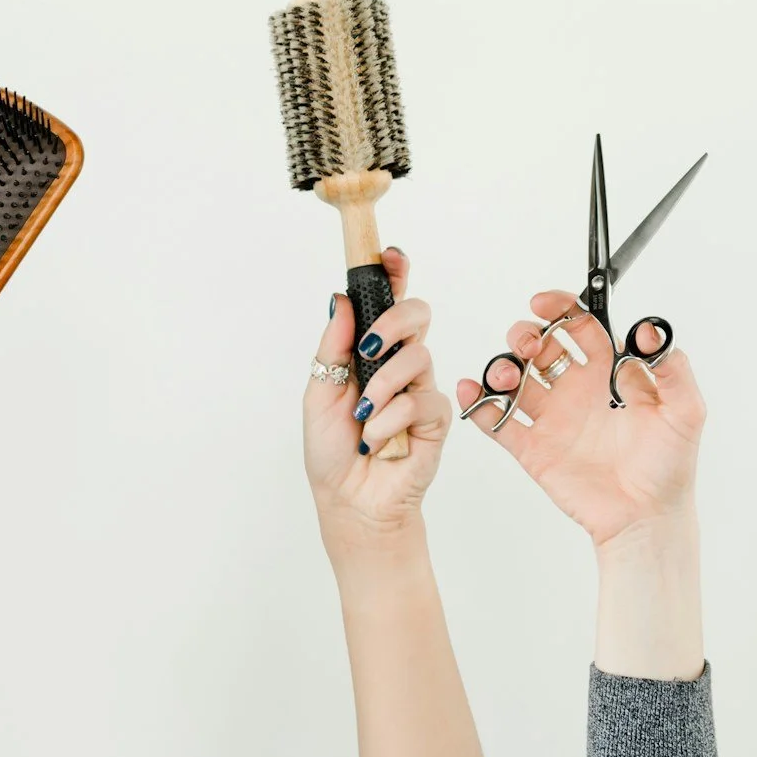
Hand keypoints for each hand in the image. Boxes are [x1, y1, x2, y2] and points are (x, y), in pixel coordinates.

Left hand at [305, 248, 452, 556]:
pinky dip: (392, 418)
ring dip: (383, 385)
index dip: (395, 274)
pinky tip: (378, 438)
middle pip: (418, 314)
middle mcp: (401, 365)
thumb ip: (333, 345)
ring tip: (364, 414)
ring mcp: (422, 390)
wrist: (349, 500)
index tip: (389, 255)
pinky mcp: (437, 420)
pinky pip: (423, 401)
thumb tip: (340, 298)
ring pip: (419, 356)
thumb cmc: (333, 451)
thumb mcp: (319, 391)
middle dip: (395, 320)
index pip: (390, 303)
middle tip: (371, 346)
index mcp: (373, 352)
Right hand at [456, 290, 705, 548]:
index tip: (545, 302)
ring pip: (515, 378)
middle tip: (529, 342)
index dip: (561, 309)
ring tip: (508, 374)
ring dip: (503, 366)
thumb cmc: (669, 466)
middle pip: (541, 346)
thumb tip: (648, 331)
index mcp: (610, 373)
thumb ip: (672, 367)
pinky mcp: (533, 449)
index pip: (580, 327)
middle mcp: (578, 390)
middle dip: (527, 334)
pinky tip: (473, 390)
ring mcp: (553, 418)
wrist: (648, 518)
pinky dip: (479, 402)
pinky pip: (498, 420)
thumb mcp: (685, 410)